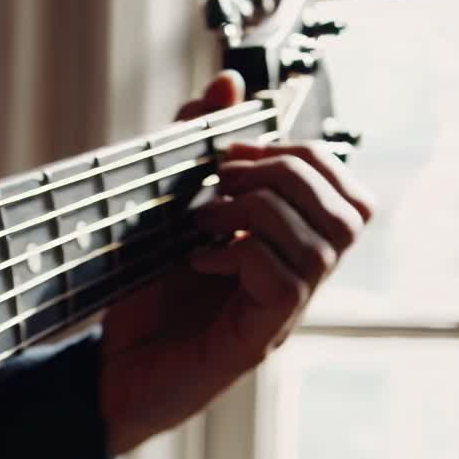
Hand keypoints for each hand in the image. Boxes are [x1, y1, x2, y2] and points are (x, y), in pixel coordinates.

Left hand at [100, 71, 374, 452]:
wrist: (107, 376)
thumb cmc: (142, 299)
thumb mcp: (164, 212)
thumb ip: (194, 149)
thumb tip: (227, 82)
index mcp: (286, 249)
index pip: (347, 192)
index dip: (303, 155)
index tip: (232, 151)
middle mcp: (296, 282)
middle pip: (352, 211)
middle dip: (288, 173)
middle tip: (222, 177)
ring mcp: (279, 315)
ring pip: (323, 245)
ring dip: (261, 211)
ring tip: (206, 218)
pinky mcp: (251, 343)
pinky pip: (284, 284)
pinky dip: (242, 255)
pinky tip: (200, 259)